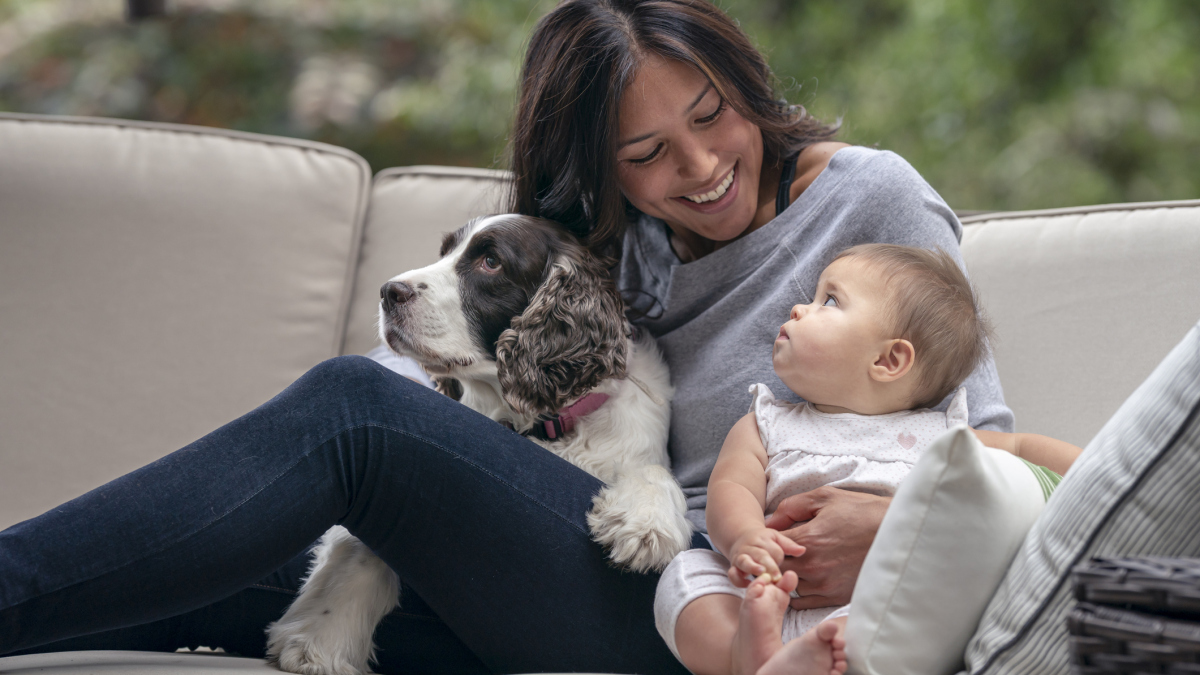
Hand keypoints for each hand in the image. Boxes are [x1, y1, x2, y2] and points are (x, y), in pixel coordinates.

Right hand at [725, 527, 805, 587]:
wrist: (740, 537)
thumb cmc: (762, 540)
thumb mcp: (776, 538)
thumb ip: (789, 545)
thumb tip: (802, 550)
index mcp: (763, 540)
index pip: (774, 550)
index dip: (779, 558)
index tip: (783, 569)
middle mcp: (751, 547)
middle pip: (760, 555)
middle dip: (769, 566)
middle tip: (777, 576)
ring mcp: (741, 556)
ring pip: (744, 561)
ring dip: (752, 568)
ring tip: (761, 574)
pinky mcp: (733, 566)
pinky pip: (732, 573)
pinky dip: (738, 580)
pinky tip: (748, 585)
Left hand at [764, 486, 889, 609]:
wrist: (897, 533)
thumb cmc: (861, 511)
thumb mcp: (825, 498)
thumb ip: (792, 507)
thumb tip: (769, 521)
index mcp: (808, 539)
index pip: (770, 545)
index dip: (767, 541)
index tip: (771, 537)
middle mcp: (813, 565)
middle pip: (776, 568)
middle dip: (773, 560)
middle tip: (778, 552)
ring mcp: (825, 583)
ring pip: (789, 585)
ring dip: (787, 576)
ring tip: (794, 564)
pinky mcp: (836, 596)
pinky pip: (804, 601)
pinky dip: (799, 591)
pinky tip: (806, 578)